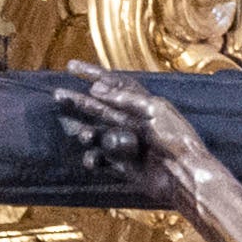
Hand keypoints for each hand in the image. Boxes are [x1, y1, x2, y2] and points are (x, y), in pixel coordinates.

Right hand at [55, 69, 201, 198]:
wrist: (184, 174)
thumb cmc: (175, 140)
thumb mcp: (154, 110)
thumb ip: (125, 99)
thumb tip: (96, 88)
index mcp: (142, 104)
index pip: (113, 84)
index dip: (92, 74)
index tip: (71, 67)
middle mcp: (132, 121)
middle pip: (99, 107)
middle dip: (78, 101)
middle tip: (57, 94)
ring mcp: (126, 143)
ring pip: (97, 133)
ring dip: (85, 132)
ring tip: (79, 133)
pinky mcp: (124, 165)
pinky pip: (102, 159)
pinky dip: (94, 159)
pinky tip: (91, 159)